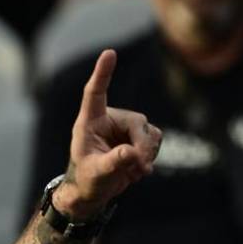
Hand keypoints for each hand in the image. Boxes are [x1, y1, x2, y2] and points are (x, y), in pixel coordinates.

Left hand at [53, 49, 162, 218]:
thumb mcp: (97, 173)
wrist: (95, 190)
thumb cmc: (87, 179)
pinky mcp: (138, 136)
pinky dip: (151, 156)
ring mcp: (125, 127)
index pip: (95, 93)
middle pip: (137, 122)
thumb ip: (113, 163)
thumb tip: (133, 153)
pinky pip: (155, 140)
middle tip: (139, 168)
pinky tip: (138, 170)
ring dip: (147, 154)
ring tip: (134, 172)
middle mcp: (109, 119)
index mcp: (90, 121)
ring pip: (149, 132)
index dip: (103, 73)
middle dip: (142, 146)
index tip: (109, 53)